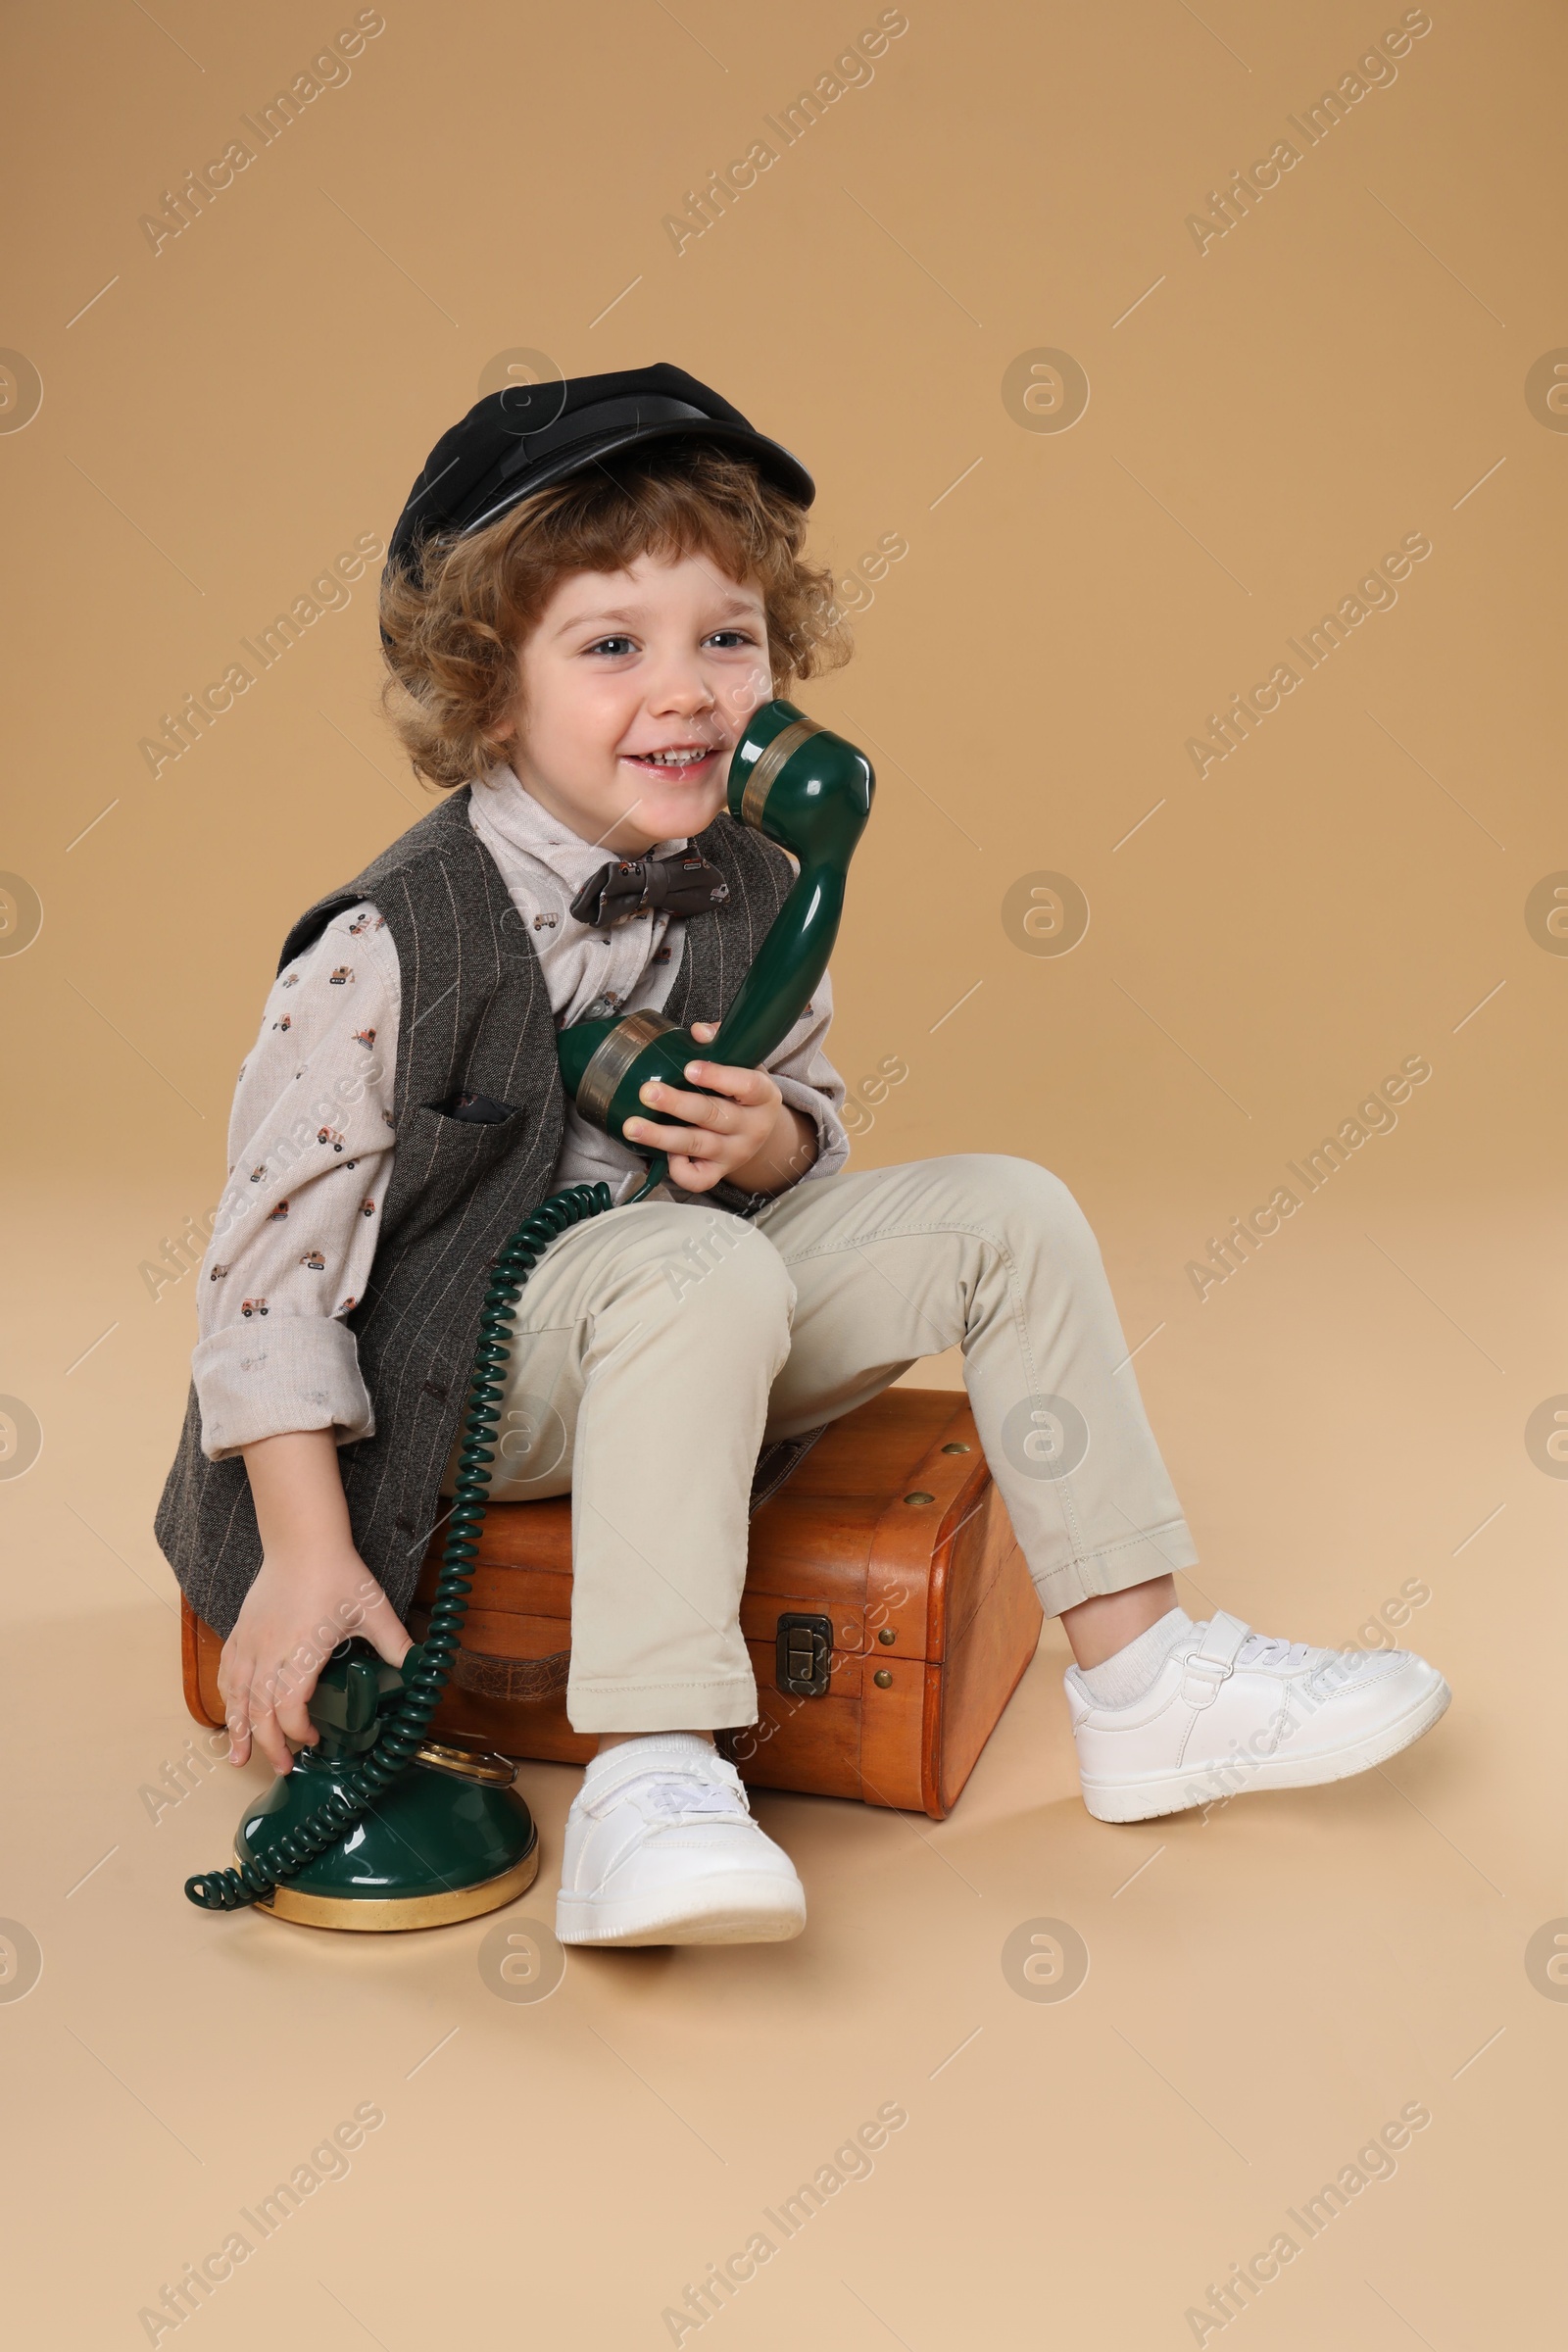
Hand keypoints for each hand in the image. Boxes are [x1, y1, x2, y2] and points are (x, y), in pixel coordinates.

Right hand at [219, 1548, 410, 1776]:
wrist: (303, 1540)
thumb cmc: (337, 1573)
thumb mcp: (373, 1609)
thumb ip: (396, 1642)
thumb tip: (420, 1667)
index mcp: (303, 1649)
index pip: (290, 1705)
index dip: (298, 1731)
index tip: (314, 1739)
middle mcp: (270, 1650)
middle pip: (259, 1710)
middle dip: (267, 1745)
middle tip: (282, 1768)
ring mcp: (251, 1641)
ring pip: (237, 1695)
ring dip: (238, 1729)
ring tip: (238, 1757)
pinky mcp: (241, 1631)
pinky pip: (227, 1671)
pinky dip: (227, 1697)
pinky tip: (231, 1714)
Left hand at [623, 1020, 815, 1195]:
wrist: (758, 1132)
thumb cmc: (743, 1093)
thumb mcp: (744, 1065)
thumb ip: (721, 1044)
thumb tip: (698, 1032)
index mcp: (763, 1096)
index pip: (746, 1086)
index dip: (718, 1076)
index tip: (688, 1067)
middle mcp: (752, 1128)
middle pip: (714, 1116)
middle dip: (677, 1104)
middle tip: (647, 1093)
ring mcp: (735, 1153)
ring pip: (697, 1146)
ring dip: (662, 1137)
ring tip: (633, 1126)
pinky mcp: (719, 1173)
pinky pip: (698, 1179)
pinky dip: (678, 1170)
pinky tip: (662, 1155)